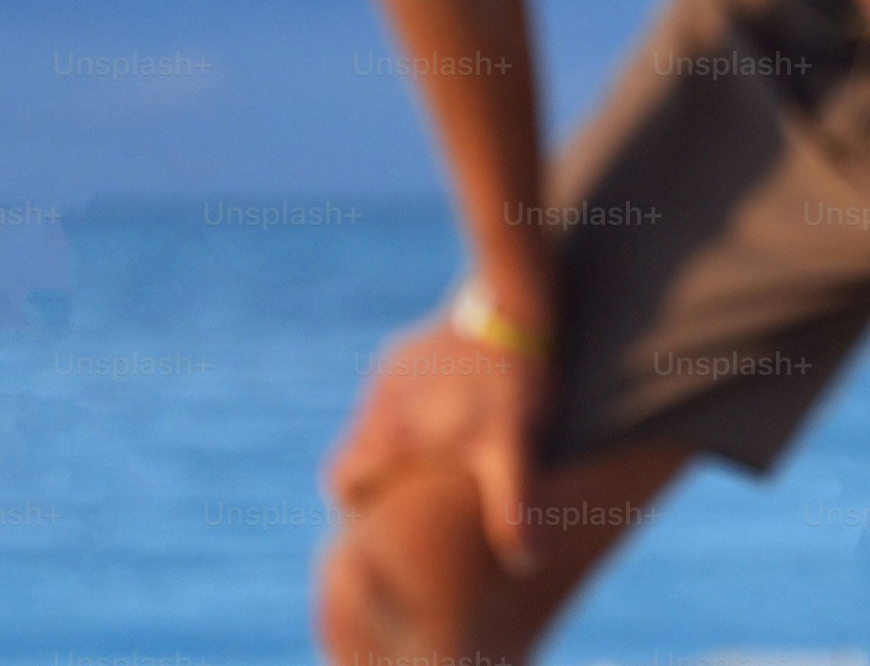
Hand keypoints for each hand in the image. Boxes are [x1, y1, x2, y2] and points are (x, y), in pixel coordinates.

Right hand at [328, 312, 551, 575]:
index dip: (356, 501)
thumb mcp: (511, 449)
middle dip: (372, 473)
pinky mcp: (405, 351)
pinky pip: (393, 388)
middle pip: (352, 454)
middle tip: (409, 482)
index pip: (341, 483)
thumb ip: (510, 509)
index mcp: (388, 435)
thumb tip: (527, 565)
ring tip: (435, 446)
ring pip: (372, 421)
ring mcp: (388, 372)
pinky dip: (409, 405)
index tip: (381, 507)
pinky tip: (447, 406)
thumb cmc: (510, 383)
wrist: (512, 304)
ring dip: (392, 438)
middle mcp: (378, 405)